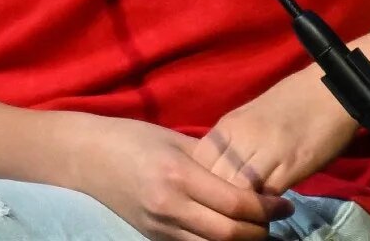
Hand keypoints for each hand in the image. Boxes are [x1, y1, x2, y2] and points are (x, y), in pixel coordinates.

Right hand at [66, 114, 293, 240]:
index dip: (265, 208)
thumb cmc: (132, 139)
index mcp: (179, 175)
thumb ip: (210, 160)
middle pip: (228, 234)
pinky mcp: (152, 237)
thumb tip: (247, 175)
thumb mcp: (175, 141)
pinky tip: (228, 234)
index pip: (234, 203)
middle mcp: (169, 206)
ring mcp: (159, 227)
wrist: (85, 157)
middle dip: (259, 231)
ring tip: (256, 230)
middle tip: (276, 220)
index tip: (284, 203)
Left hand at [188, 67, 360, 198]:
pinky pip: (266, 196)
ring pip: (237, 191)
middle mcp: (243, 137)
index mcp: (229, 125)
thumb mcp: (250, 118)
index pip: (200, 162)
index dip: (202, 183)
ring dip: (241, 208)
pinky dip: (263, 208)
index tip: (209, 195)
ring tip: (246, 217)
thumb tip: (219, 172)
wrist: (331, 91)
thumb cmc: (292, 101)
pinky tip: (265, 212)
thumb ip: (232, 143)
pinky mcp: (291, 165)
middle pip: (215, 179)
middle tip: (225, 212)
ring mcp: (267, 151)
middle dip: (217, 199)